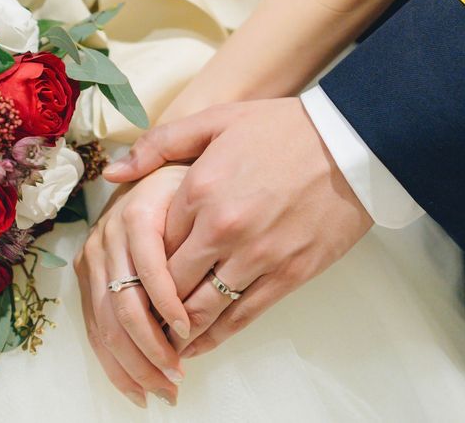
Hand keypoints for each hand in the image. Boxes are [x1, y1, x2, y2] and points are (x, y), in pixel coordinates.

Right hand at [74, 165, 190, 407]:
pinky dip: (114, 360)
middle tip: (176, 379)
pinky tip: (136, 385)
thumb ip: (185, 204)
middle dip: (149, 348)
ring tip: (162, 391)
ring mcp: (93, 258)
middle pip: (121, 304)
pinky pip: (95, 325)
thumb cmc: (183, 183)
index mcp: (134, 216)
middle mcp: (107, 238)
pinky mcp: (87, 274)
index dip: (167, 304)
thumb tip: (179, 247)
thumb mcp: (189, 180)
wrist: (153, 172)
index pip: (147, 269)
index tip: (188, 331)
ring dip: (132, 364)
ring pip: (105, 323)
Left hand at [104, 98, 372, 357]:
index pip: (152, 241)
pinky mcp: (289, 273)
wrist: (350, 144)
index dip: (140, 262)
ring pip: (203, 308)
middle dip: (151, 303)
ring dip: (178, 328)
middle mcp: (222, 228)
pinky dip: (216, 336)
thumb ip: (161, 144)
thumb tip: (114, 174)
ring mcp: (258, 254)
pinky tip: (199, 345)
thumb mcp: (217, 119)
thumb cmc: (281, 129)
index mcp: (199, 188)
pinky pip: (243, 316)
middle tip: (140, 315)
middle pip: (171, 282)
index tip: (133, 274)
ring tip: (164, 339)